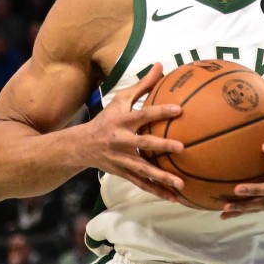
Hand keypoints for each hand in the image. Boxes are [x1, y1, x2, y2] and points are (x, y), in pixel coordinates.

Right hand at [79, 63, 184, 201]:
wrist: (82, 146)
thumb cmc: (106, 119)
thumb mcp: (120, 100)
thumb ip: (143, 85)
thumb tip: (161, 65)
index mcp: (122, 121)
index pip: (142, 115)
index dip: (159, 111)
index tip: (178, 109)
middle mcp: (121, 141)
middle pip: (143, 144)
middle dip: (161, 145)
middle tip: (181, 147)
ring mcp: (122, 160)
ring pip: (144, 170)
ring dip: (162, 178)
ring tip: (181, 184)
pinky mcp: (123, 173)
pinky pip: (142, 184)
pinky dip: (157, 191)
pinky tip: (174, 198)